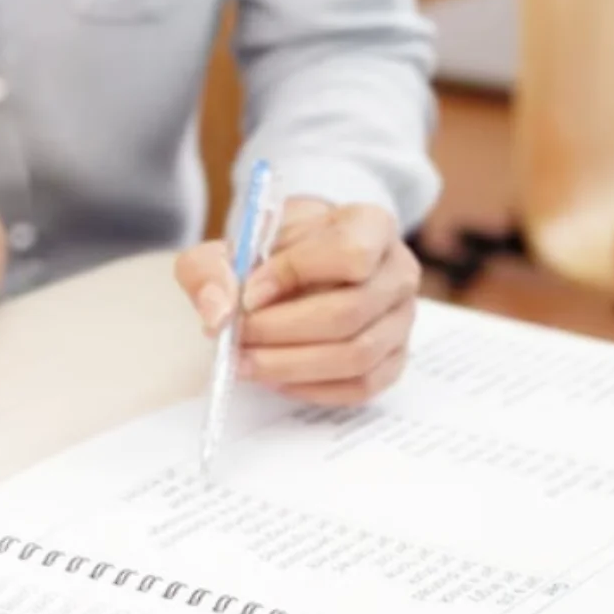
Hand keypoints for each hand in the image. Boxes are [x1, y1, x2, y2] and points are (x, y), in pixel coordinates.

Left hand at [175, 198, 420, 405]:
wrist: (296, 271)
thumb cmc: (271, 255)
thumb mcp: (230, 247)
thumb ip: (211, 270)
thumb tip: (218, 313)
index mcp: (370, 225)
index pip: (349, 253)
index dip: (294, 276)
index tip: (248, 294)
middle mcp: (398, 272)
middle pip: (349, 312)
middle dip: (282, 331)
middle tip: (236, 339)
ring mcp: (402, 320)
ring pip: (356, 355)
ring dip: (291, 365)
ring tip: (244, 363)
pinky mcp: (393, 359)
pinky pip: (361, 386)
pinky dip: (311, 388)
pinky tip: (274, 378)